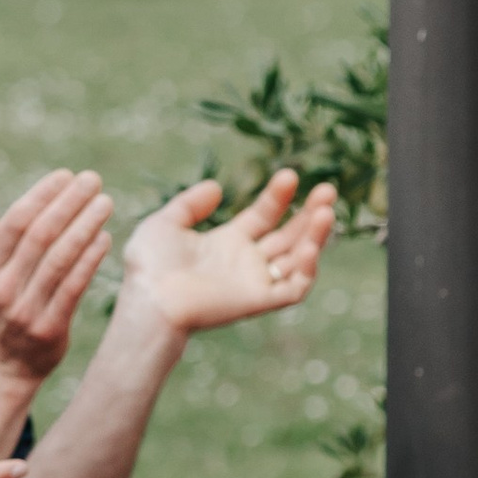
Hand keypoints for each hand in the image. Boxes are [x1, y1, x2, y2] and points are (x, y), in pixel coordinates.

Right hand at [0, 169, 113, 386]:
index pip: (14, 223)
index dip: (42, 196)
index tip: (65, 176)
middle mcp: (0, 289)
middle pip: (40, 236)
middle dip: (69, 203)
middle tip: (93, 180)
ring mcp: (25, 311)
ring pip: (60, 260)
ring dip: (86, 226)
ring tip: (105, 203)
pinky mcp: (49, 329)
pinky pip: (74, 288)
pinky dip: (91, 260)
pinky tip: (105, 239)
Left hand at [120, 168, 335, 337]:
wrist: (150, 299)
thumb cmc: (149, 266)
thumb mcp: (164, 223)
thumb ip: (189, 204)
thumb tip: (216, 187)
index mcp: (226, 244)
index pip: (263, 217)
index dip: (278, 197)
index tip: (289, 176)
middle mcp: (244, 263)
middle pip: (288, 236)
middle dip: (309, 214)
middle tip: (328, 190)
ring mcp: (253, 282)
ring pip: (298, 259)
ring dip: (315, 236)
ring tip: (326, 211)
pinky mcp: (258, 301)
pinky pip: (294, 289)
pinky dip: (307, 270)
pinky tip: (309, 246)